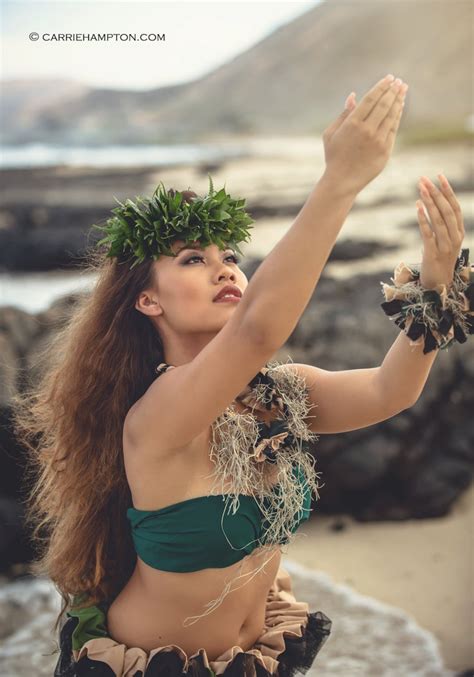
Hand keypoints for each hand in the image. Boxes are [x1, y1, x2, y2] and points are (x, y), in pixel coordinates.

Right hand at [322, 74, 407, 194]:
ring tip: (403, 90)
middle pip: (384, 104)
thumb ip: (344, 114)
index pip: (371, 98)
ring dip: (399, 100)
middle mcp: (367, 130)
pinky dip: (398, 116)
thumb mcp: (331, 134)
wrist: (341, 181)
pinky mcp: (385, 150)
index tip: (389, 78)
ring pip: (392, 115)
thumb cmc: (334, 157)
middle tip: (399, 82)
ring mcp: (378, 141)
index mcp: (352, 124)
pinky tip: (400, 107)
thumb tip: (354, 96)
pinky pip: (393, 129)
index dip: (382, 86)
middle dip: (393, 90)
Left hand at [417, 174, 464, 289]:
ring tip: (420, 189)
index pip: (455, 207)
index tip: (439, 176)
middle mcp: (455, 238)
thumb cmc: (438, 261)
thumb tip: (431, 206)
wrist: (438, 285)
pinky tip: (417, 207)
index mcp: (459, 233)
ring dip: (429, 202)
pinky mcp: (433, 253)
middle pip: (446, 211)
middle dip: (435, 193)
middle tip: (424, 179)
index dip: (448, 191)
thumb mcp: (445, 242)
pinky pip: (428, 233)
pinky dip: (423, 219)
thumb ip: (442, 226)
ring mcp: (445, 246)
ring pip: (439, 220)